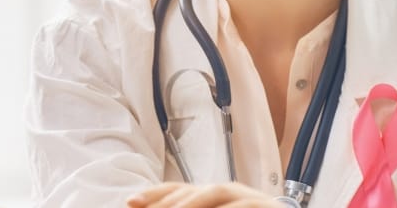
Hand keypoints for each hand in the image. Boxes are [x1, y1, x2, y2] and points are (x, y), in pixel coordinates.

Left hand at [126, 182, 287, 207]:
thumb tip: (144, 207)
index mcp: (211, 198)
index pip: (177, 190)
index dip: (154, 194)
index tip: (130, 202)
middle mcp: (228, 194)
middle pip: (192, 192)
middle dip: (168, 203)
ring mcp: (248, 198)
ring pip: (215, 192)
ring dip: (191, 204)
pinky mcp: (266, 207)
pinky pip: (242, 206)